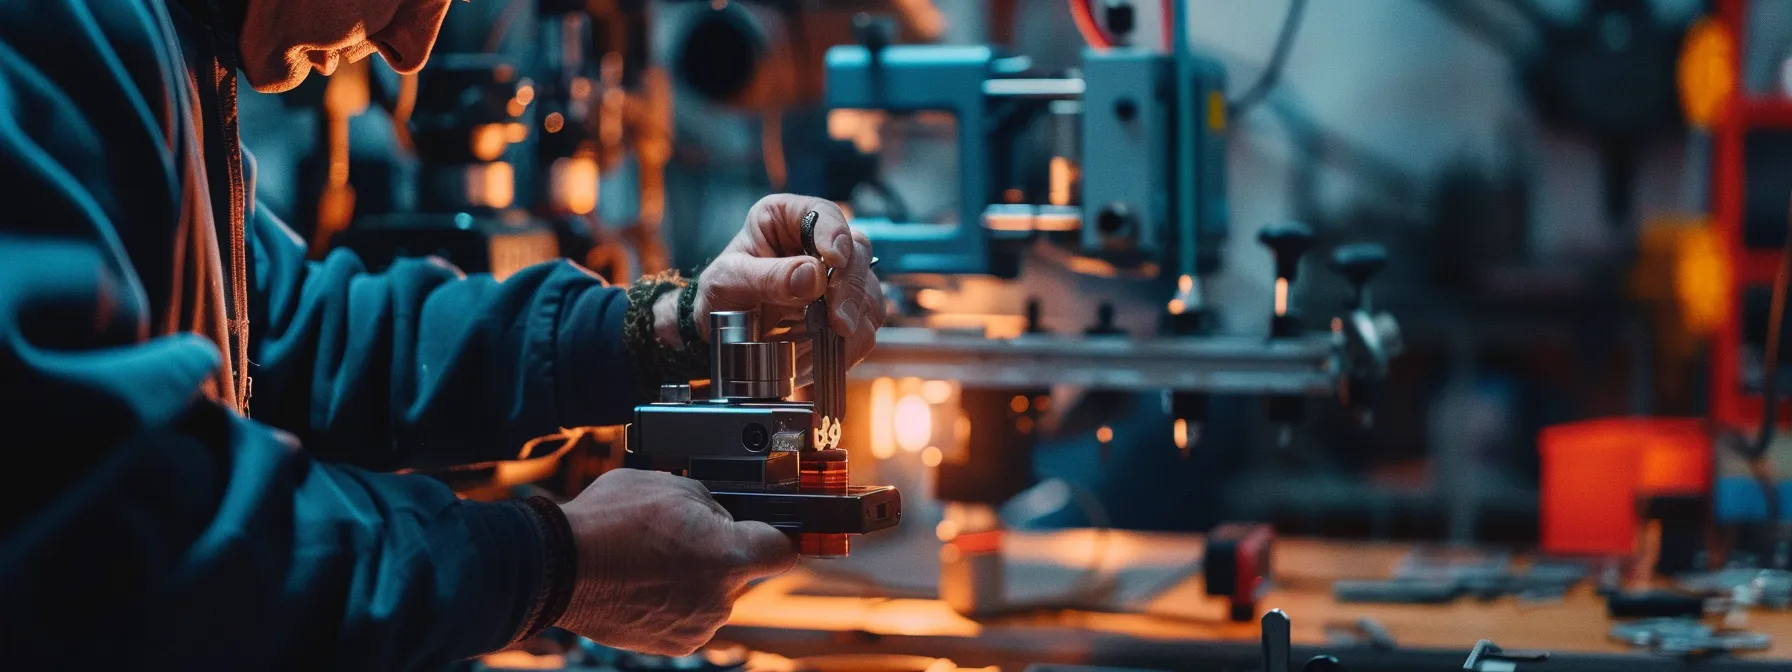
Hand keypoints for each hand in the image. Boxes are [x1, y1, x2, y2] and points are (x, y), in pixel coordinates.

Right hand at [554, 469, 797, 654]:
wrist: (559, 567)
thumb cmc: (611, 521)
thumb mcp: (671, 484)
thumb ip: (710, 504)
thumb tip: (719, 516)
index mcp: (730, 555)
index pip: (783, 550)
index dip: (774, 536)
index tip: (765, 532)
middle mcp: (721, 598)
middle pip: (740, 571)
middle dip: (719, 553)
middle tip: (680, 536)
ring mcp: (698, 625)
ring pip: (713, 594)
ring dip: (694, 579)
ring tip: (652, 560)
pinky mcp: (674, 644)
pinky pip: (690, 617)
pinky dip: (674, 603)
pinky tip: (645, 583)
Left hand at [653, 194, 885, 379]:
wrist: (722, 331)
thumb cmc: (720, 294)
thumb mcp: (729, 282)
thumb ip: (768, 278)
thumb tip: (813, 277)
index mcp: (787, 217)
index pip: (823, 213)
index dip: (835, 234)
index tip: (834, 260)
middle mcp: (819, 241)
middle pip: (859, 254)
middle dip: (851, 290)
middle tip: (838, 323)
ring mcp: (838, 278)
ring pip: (870, 294)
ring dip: (852, 325)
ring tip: (818, 348)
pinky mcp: (845, 311)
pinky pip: (864, 328)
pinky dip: (846, 348)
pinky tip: (816, 358)